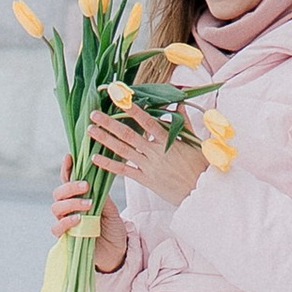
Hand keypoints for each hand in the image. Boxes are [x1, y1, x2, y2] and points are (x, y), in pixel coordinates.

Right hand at [53, 162, 125, 269]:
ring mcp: (66, 222)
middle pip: (58, 193)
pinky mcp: (66, 238)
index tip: (69, 157)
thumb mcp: (111, 209)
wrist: (117, 251)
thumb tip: (94, 180)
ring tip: (88, 204)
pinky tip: (78, 219)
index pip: (68, 180)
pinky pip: (57, 228)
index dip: (66, 168)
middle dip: (70, 187)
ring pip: (56, 208)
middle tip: (86, 186)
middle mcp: (69, 209)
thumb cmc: (113, 228)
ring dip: (71, 203)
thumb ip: (101, 196)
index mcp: (79, 198)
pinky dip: (66, 222)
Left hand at [89, 103, 206, 210]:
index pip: (147, 121)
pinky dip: (109, 165)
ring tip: (90, 130)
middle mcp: (155, 152)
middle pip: (128, 135)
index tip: (119, 99)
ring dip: (105, 140)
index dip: (132, 109)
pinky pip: (124, 171)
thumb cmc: (201, 167)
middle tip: (94, 114)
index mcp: (168, 141)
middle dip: (110, 123)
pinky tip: (95, 158)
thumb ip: (184, 123)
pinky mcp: (146, 180)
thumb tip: (178, 104)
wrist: (201, 193)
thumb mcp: (195, 142)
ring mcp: (149, 167)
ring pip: (123, 151)